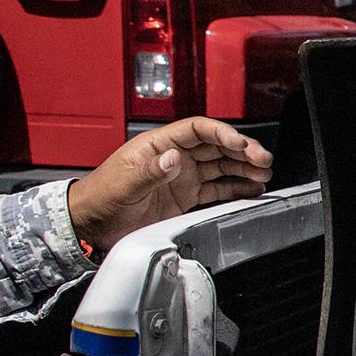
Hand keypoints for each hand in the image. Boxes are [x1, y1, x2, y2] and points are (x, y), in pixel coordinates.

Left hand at [66, 117, 274, 250]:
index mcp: (158, 145)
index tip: (239, 144)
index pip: (197, 130)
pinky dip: (236, 188)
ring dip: (244, 168)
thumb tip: (174, 159)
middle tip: (263, 159)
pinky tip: (252, 189)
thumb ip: (149, 172)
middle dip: (242, 150)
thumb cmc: (100, 198)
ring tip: (264, 173)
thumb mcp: (122, 184)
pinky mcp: (186, 197)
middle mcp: (174, 158)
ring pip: (221, 166)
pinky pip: (217, 189)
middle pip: (216, 146)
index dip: (221, 133)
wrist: (91, 224)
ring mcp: (182, 177)